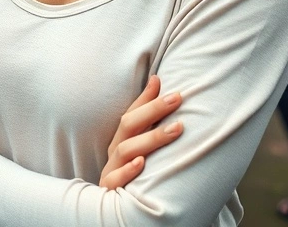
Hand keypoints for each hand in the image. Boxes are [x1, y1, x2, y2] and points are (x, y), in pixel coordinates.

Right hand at [98, 75, 183, 189]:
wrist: (116, 208)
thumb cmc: (133, 171)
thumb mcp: (140, 143)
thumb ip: (148, 116)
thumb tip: (157, 79)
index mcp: (122, 138)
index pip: (132, 111)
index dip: (149, 98)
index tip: (170, 85)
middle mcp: (115, 150)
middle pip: (129, 125)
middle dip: (153, 110)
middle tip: (177, 98)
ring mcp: (111, 168)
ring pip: (126, 150)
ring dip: (151, 138)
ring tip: (175, 129)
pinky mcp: (110, 190)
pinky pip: (115, 180)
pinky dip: (128, 171)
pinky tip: (142, 163)